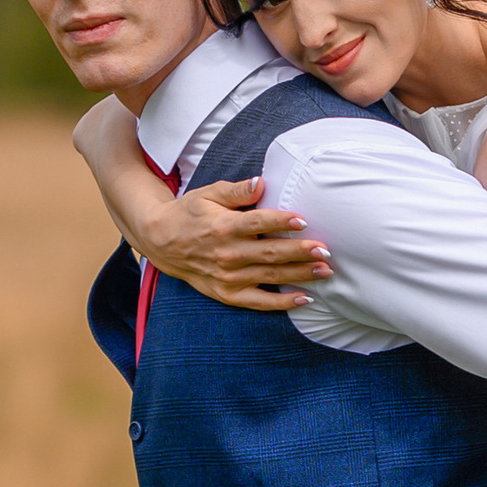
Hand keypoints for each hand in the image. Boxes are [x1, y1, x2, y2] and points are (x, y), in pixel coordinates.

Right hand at [144, 178, 332, 311]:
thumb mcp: (208, 194)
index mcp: (223, 226)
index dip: (280, 221)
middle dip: (299, 252)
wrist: (161, 241)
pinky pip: (259, 302)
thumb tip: (260, 182)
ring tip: (325, 271)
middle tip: (325, 250)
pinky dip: (282, 303)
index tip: (303, 220)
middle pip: (269, 253)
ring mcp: (228, 277)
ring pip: (270, 277)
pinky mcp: (228, 294)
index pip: (256, 223)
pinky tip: (305, 299)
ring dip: (299, 275)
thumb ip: (236, 190)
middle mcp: (227, 254)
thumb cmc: (190, 213)